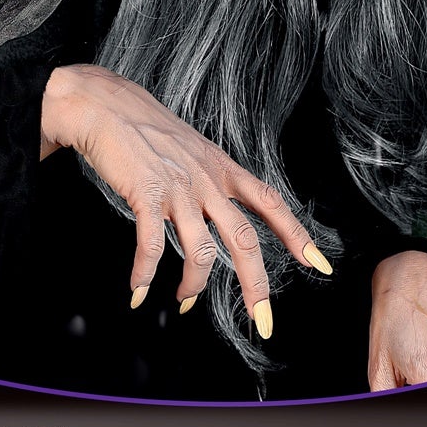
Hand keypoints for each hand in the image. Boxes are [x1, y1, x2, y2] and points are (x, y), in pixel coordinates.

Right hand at [40, 63, 330, 333]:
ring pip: (201, 251)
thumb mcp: (194, 150)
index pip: (271, 203)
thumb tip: (220, 213)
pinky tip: (138, 291)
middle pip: (244, 240)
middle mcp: (208, 181)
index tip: (319, 264)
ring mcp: (178, 188)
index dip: (297, 234)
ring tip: (184, 302)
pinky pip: (152, 245)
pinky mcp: (146, 194)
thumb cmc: (147, 129)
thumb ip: (210, 180)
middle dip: (256, 285)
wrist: (107, 105)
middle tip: (263, 321)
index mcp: (223, 170)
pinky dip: (145, 274)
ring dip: (194, 286)